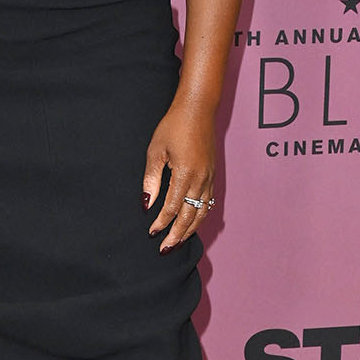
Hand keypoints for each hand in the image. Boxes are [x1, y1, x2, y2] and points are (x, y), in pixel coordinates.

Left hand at [143, 97, 215, 250]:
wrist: (198, 110)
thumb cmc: (173, 127)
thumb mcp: (155, 151)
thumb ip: (152, 180)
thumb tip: (147, 204)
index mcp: (185, 174)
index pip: (172, 208)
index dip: (161, 222)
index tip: (151, 232)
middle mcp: (201, 179)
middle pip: (189, 216)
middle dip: (176, 235)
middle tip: (165, 249)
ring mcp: (209, 178)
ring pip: (201, 212)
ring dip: (190, 229)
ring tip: (178, 242)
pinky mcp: (212, 175)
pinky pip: (207, 202)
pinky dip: (199, 216)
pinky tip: (192, 222)